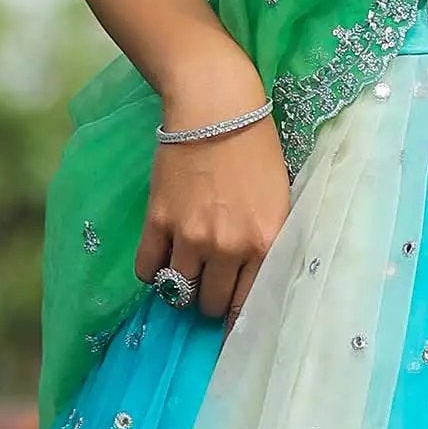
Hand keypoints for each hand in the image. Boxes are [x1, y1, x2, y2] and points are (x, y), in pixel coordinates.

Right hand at [134, 108, 291, 324]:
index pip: (249, 306)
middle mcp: (228, 248)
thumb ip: (269, 242)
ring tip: (187, 272)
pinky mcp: (158, 221)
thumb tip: (254, 281)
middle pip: (213, 304)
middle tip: (212, 285)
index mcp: (265, 243)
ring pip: (180, 290)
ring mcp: (190, 236)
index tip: (233, 321)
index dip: (239, 318)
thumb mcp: (279, 200)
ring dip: (183, 286)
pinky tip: (160, 261)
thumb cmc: (256, 148)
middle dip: (212, 299)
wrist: (216, 107)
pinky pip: (148, 268)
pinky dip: (152, 271)